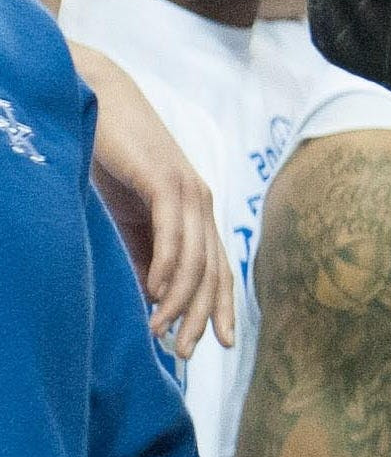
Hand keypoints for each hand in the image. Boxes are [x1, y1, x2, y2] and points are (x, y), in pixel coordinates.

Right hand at [73, 45, 234, 358]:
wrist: (100, 101)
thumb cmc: (112, 158)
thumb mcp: (130, 214)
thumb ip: (144, 248)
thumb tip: (150, 296)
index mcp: (194, 210)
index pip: (218, 267)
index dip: (224, 306)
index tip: (224, 345)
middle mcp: (200, 201)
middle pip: (212, 270)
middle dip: (204, 316)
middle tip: (186, 354)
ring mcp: (186, 188)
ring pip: (195, 257)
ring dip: (180, 301)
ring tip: (162, 333)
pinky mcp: (164, 179)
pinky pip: (172, 231)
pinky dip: (166, 266)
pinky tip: (154, 294)